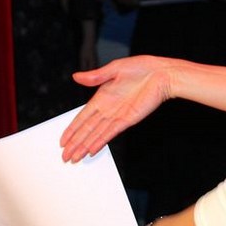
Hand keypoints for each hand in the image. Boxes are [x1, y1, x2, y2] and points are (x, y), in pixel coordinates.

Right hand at [60, 56, 174, 162]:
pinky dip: (100, 142)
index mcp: (102, 97)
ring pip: (96, 134)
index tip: (63, 140)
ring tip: (74, 158)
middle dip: (75, 143)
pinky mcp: (128, 120)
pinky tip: (91, 150)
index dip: (72, 129)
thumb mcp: (115, 68)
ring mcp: (117, 116)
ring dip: (85, 146)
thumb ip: (95, 76)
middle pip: (87, 130)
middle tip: (65, 156)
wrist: (162, 74)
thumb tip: (76, 77)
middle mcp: (107, 109)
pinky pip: (111, 133)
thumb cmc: (142, 68)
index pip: (82, 117)